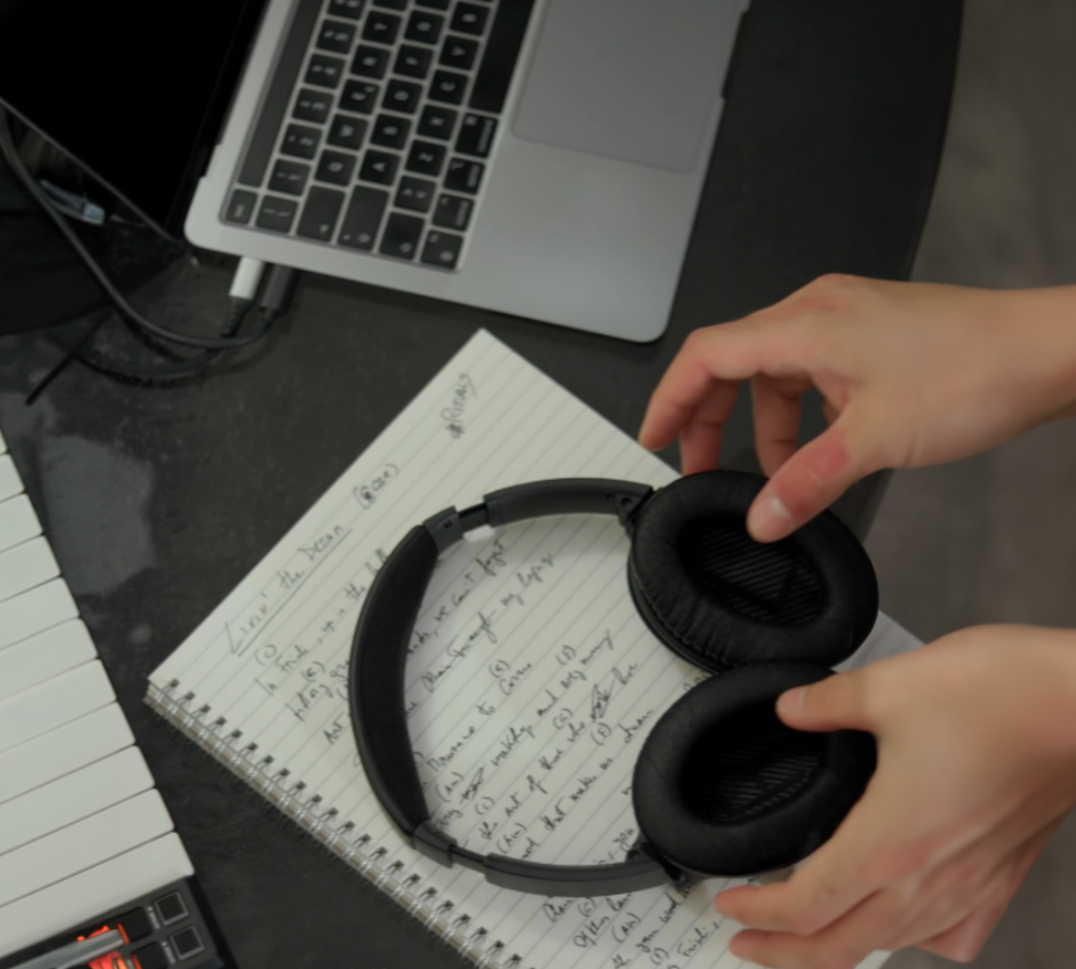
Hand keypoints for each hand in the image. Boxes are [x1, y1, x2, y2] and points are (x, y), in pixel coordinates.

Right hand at [639, 275, 1075, 540]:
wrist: (1050, 349)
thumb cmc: (978, 369)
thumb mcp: (876, 439)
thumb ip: (807, 482)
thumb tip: (764, 515)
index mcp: (805, 323)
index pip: (706, 356)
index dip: (670, 401)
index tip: (653, 439)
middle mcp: (818, 312)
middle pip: (732, 363)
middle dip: (712, 421)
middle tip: (704, 468)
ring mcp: (845, 321)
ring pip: (774, 374)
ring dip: (767, 427)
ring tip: (779, 476)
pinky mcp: (869, 337)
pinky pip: (811, 376)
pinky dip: (803, 416)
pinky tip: (821, 450)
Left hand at [712, 625, 1075, 967]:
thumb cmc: (1000, 697)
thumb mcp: (888, 687)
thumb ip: (826, 704)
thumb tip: (790, 710)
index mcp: (890, 843)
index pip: (805, 905)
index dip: (758, 913)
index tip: (729, 905)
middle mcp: (929, 881)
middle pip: (839, 946)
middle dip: (782, 952)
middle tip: (745, 943)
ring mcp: (971, 886)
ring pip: (891, 945)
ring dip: (838, 950)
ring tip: (806, 938)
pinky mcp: (1002, 876)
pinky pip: (951, 933)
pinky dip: (914, 938)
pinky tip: (902, 922)